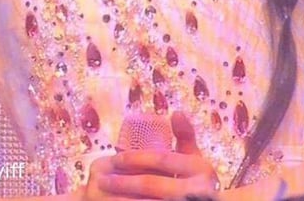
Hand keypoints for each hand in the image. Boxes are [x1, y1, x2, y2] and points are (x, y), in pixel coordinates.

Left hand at [86, 112, 219, 199]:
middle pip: (150, 184)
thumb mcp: (196, 159)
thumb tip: (176, 112)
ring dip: (123, 198)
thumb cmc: (198, 182)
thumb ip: (186, 137)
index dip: (136, 158)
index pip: (161, 159)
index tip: (115, 158)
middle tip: (102, 179)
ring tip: (104, 191)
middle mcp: (195, 190)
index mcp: (200, 168)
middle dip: (123, 182)